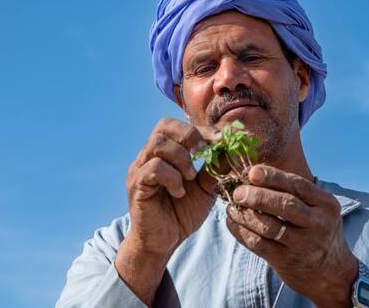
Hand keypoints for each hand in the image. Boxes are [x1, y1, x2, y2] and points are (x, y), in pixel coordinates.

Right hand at [124, 117, 219, 256]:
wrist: (163, 242)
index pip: (178, 126)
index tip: (221, 139)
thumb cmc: (182, 213)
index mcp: (163, 153)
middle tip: (204, 153)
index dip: (201, 129)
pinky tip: (179, 192)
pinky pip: (153, 168)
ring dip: (181, 158)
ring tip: (190, 177)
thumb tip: (231, 149)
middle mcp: (148, 156)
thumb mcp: (205, 188)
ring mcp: (140, 170)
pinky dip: (172, 177)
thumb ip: (215, 168)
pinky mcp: (137, 186)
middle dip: (190, 136)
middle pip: (164, 126)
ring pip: (158, 144)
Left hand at [226, 165, 358, 307]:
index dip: (274, 177)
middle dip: (258, 196)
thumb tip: (253, 173)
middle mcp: (318, 223)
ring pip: (269, 226)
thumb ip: (293, 192)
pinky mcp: (287, 261)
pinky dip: (242, 232)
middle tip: (237, 192)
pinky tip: (232, 223)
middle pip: (286, 205)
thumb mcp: (318, 209)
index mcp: (326, 204)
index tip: (252, 172)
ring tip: (231, 207)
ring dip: (245, 215)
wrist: (331, 272)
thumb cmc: (316, 230)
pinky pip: (259, 244)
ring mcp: (303, 244)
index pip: (298, 185)